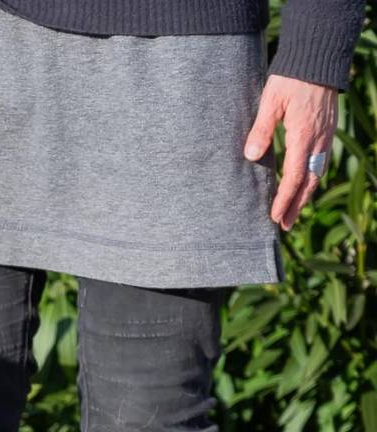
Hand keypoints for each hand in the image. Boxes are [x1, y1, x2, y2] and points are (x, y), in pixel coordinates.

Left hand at [243, 74, 337, 230]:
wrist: (318, 58)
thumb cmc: (291, 78)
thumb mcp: (270, 101)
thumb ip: (261, 129)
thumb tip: (251, 156)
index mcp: (304, 135)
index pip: (294, 176)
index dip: (284, 199)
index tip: (274, 217)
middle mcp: (318, 139)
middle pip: (309, 181)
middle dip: (297, 205)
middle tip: (285, 226)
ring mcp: (325, 135)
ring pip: (317, 173)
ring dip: (305, 195)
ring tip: (293, 212)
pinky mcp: (326, 130)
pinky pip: (320, 161)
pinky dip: (311, 179)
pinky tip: (302, 186)